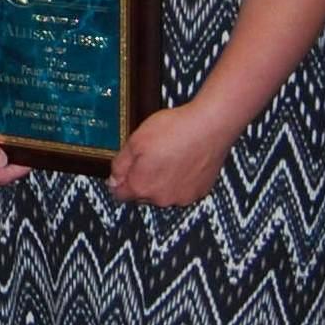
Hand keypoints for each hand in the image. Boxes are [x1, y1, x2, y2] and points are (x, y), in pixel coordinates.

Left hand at [105, 101, 237, 208]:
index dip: (119, 181)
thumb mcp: (134, 141)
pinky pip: (184, 189)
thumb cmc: (173, 131)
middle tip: (150, 156)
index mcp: (141, 187)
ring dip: (163, 181)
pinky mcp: (200, 191)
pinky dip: (181, 180)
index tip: (125, 169)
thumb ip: (120, 165)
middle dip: (142, 179)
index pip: (120, 195)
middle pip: (143, 195)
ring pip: (164, 193)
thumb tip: (113, 181)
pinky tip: (184, 161)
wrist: (210, 126)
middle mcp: (161, 199)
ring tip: (169, 156)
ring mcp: (183, 197)